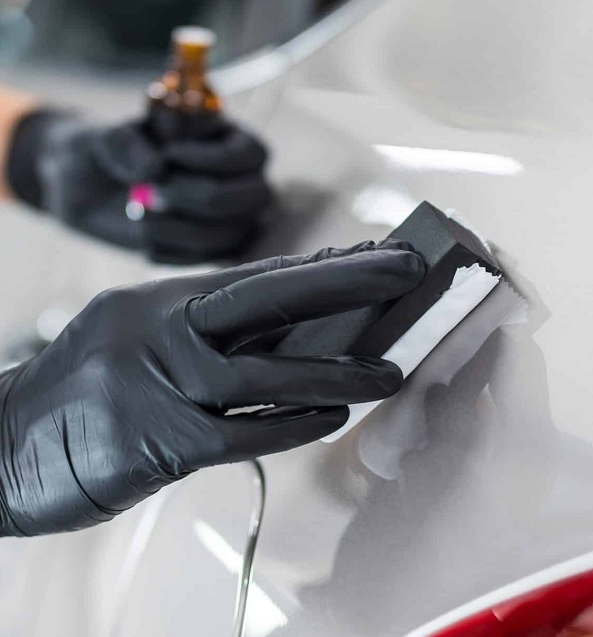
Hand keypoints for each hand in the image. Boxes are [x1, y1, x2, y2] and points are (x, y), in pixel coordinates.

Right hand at [0, 244, 424, 536]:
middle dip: (345, 281)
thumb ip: (207, 334)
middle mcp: (159, 328)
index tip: (378, 254)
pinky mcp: (156, 439)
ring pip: (266, 370)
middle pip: (267, 295)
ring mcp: (157, 381)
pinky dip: (293, 423)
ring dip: (338, 370)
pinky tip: (332, 418)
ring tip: (391, 371)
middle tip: (406, 269)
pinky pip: (244, 431)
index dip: (324, 266)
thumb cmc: (84, 397)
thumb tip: (298, 329)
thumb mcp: (138, 341)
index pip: (257, 276)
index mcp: (159, 300)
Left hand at [8, 110, 271, 262]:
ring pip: (232, 233)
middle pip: (255, 196)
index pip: (252, 153)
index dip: (215, 159)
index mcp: (228, 139)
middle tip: (155, 192)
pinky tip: (145, 240)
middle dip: (203, 197)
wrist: (85, 187)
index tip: (169, 153)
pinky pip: (210, 260)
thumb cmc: (104, 150)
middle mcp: (241, 179)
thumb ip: (127, 143)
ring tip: (141, 215)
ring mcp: (230, 217)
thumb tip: (155, 169)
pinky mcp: (212, 248)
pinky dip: (175, 252)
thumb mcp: (106, 136)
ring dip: (183, 229)